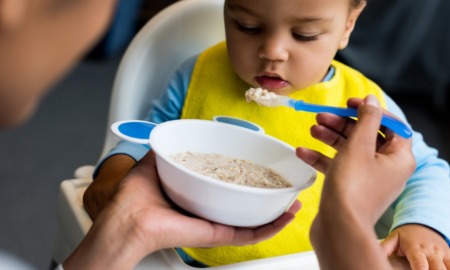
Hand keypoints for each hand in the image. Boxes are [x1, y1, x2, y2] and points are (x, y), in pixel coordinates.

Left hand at [65, 151, 299, 268]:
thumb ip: (167, 148)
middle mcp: (208, 210)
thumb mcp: (155, 163)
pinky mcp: (217, 235)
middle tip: (284, 186)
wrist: (126, 221)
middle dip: (267, 197)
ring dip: (277, 212)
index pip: (227, 187)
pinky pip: (249, 234)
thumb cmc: (133, 198)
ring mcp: (215, 224)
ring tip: (293, 200)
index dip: (247, 179)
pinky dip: (271, 226)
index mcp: (196, 194)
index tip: (262, 169)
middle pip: (244, 205)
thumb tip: (172, 133)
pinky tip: (286, 215)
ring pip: (253, 221)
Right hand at [297, 95, 415, 223]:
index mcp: (398, 157)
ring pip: (349, 150)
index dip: (369, 110)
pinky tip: (302, 152)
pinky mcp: (349, 188)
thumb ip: (366, 119)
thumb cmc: (352, 187)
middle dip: (342, 124)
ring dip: (330, 137)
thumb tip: (371, 100)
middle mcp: (386, 168)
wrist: (338, 227)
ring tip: (312, 129)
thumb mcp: (359, 145)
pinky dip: (322, 158)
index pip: (390, 124)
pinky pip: (337, 166)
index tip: (350, 102)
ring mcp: (367, 179)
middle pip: (365, 135)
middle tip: (323, 116)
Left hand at [382, 224, 449, 268]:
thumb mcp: (394, 238)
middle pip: (437, 268)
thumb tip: (375, 255)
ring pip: (448, 266)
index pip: (419, 262)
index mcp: (415, 248)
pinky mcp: (449, 254)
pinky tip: (446, 269)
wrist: (423, 224)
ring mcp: (442, 253)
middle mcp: (431, 251)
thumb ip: (385, 247)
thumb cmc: (406, 234)